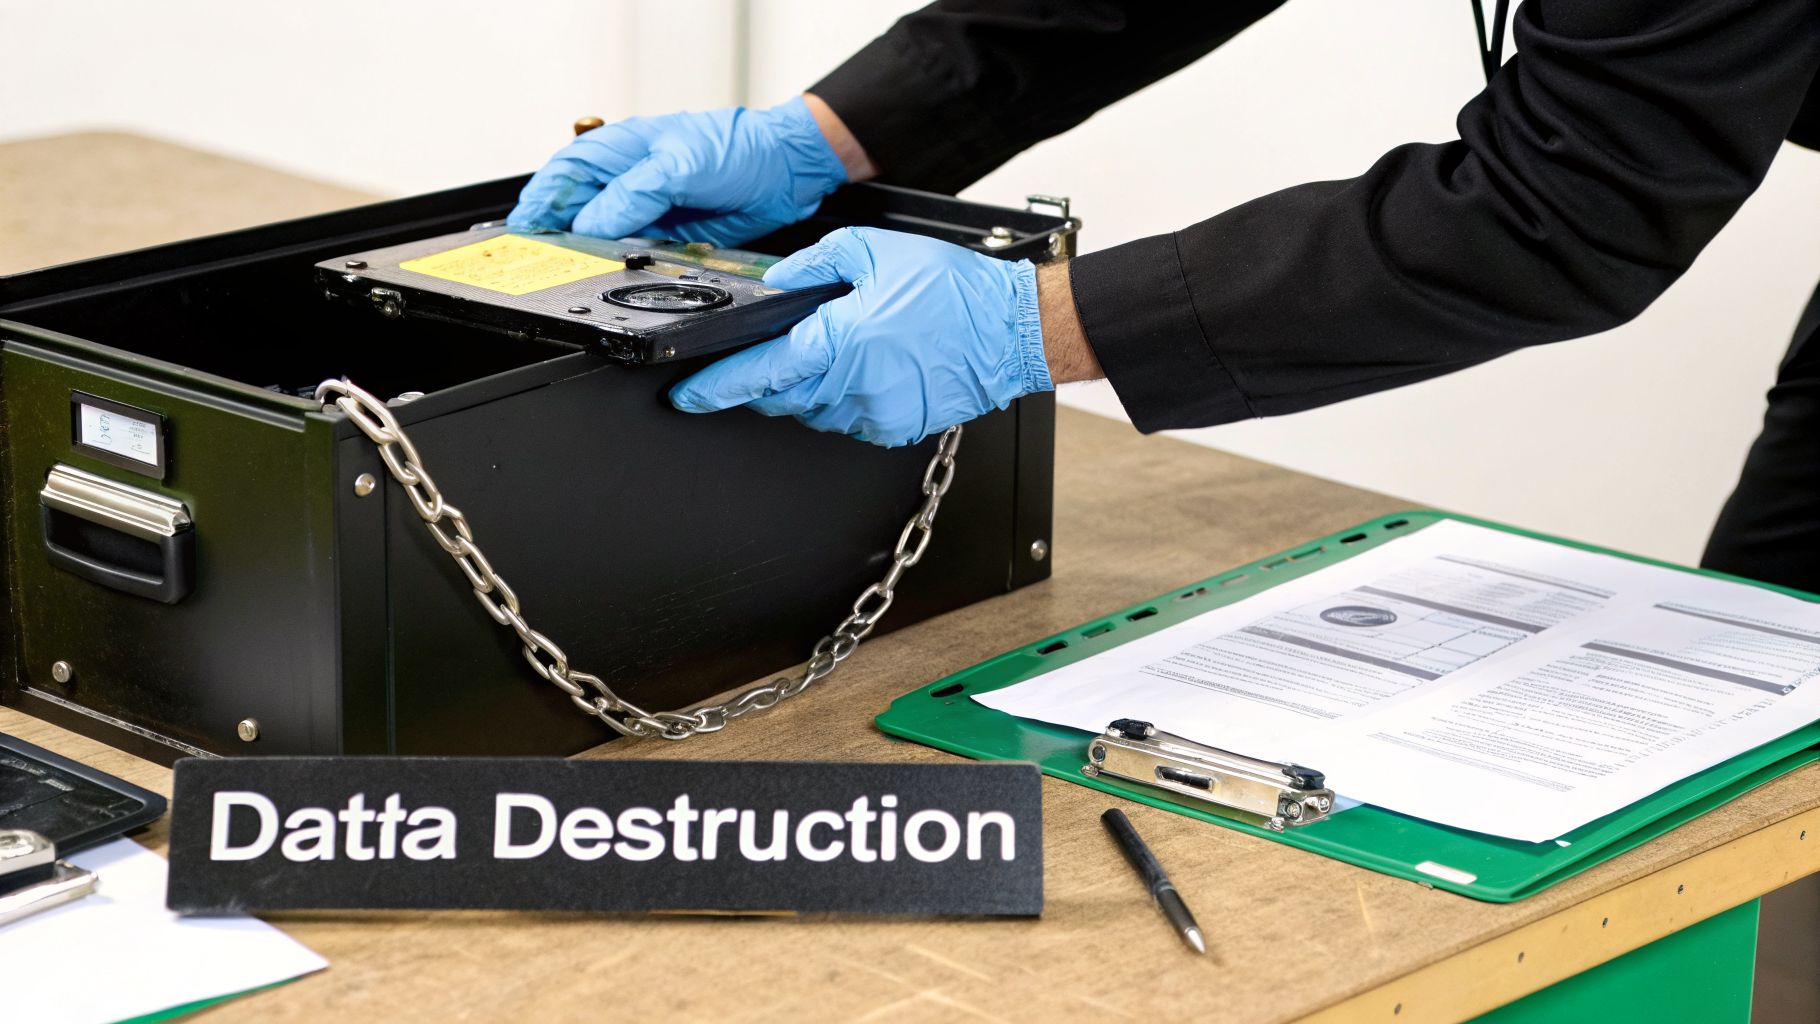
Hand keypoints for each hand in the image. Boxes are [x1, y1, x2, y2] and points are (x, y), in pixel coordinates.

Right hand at [505, 96, 847, 246]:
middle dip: (557, 238)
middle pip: (577, 212)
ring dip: (592, 258)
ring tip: (574, 278)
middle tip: (540, 266)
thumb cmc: (738, 148)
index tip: (521, 233)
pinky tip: (618, 280)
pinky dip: (627, 270)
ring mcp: (648, 210)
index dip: (539, 203)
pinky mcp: (669, 237)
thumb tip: (590, 226)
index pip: (564, 175)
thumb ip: (631, 196)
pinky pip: (638, 258)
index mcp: (621, 150)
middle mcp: (629, 180)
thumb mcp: (678, 166)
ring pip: (605, 240)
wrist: (787, 172)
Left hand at [668, 228, 1052, 446]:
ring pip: (812, 412)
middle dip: (762, 382)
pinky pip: (848, 420)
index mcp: (839, 341)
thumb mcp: (871, 251)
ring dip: (805, 389)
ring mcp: (875, 413)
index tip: (687, 396)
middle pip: (779, 399)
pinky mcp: (895, 427)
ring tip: (835, 351)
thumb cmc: (954, 292)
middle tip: (769, 357)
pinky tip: (865, 369)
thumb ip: (813, 263)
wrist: (1012, 330)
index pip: (757, 374)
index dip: (714, 388)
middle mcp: (852, 386)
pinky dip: (842, 399)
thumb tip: (778, 281)